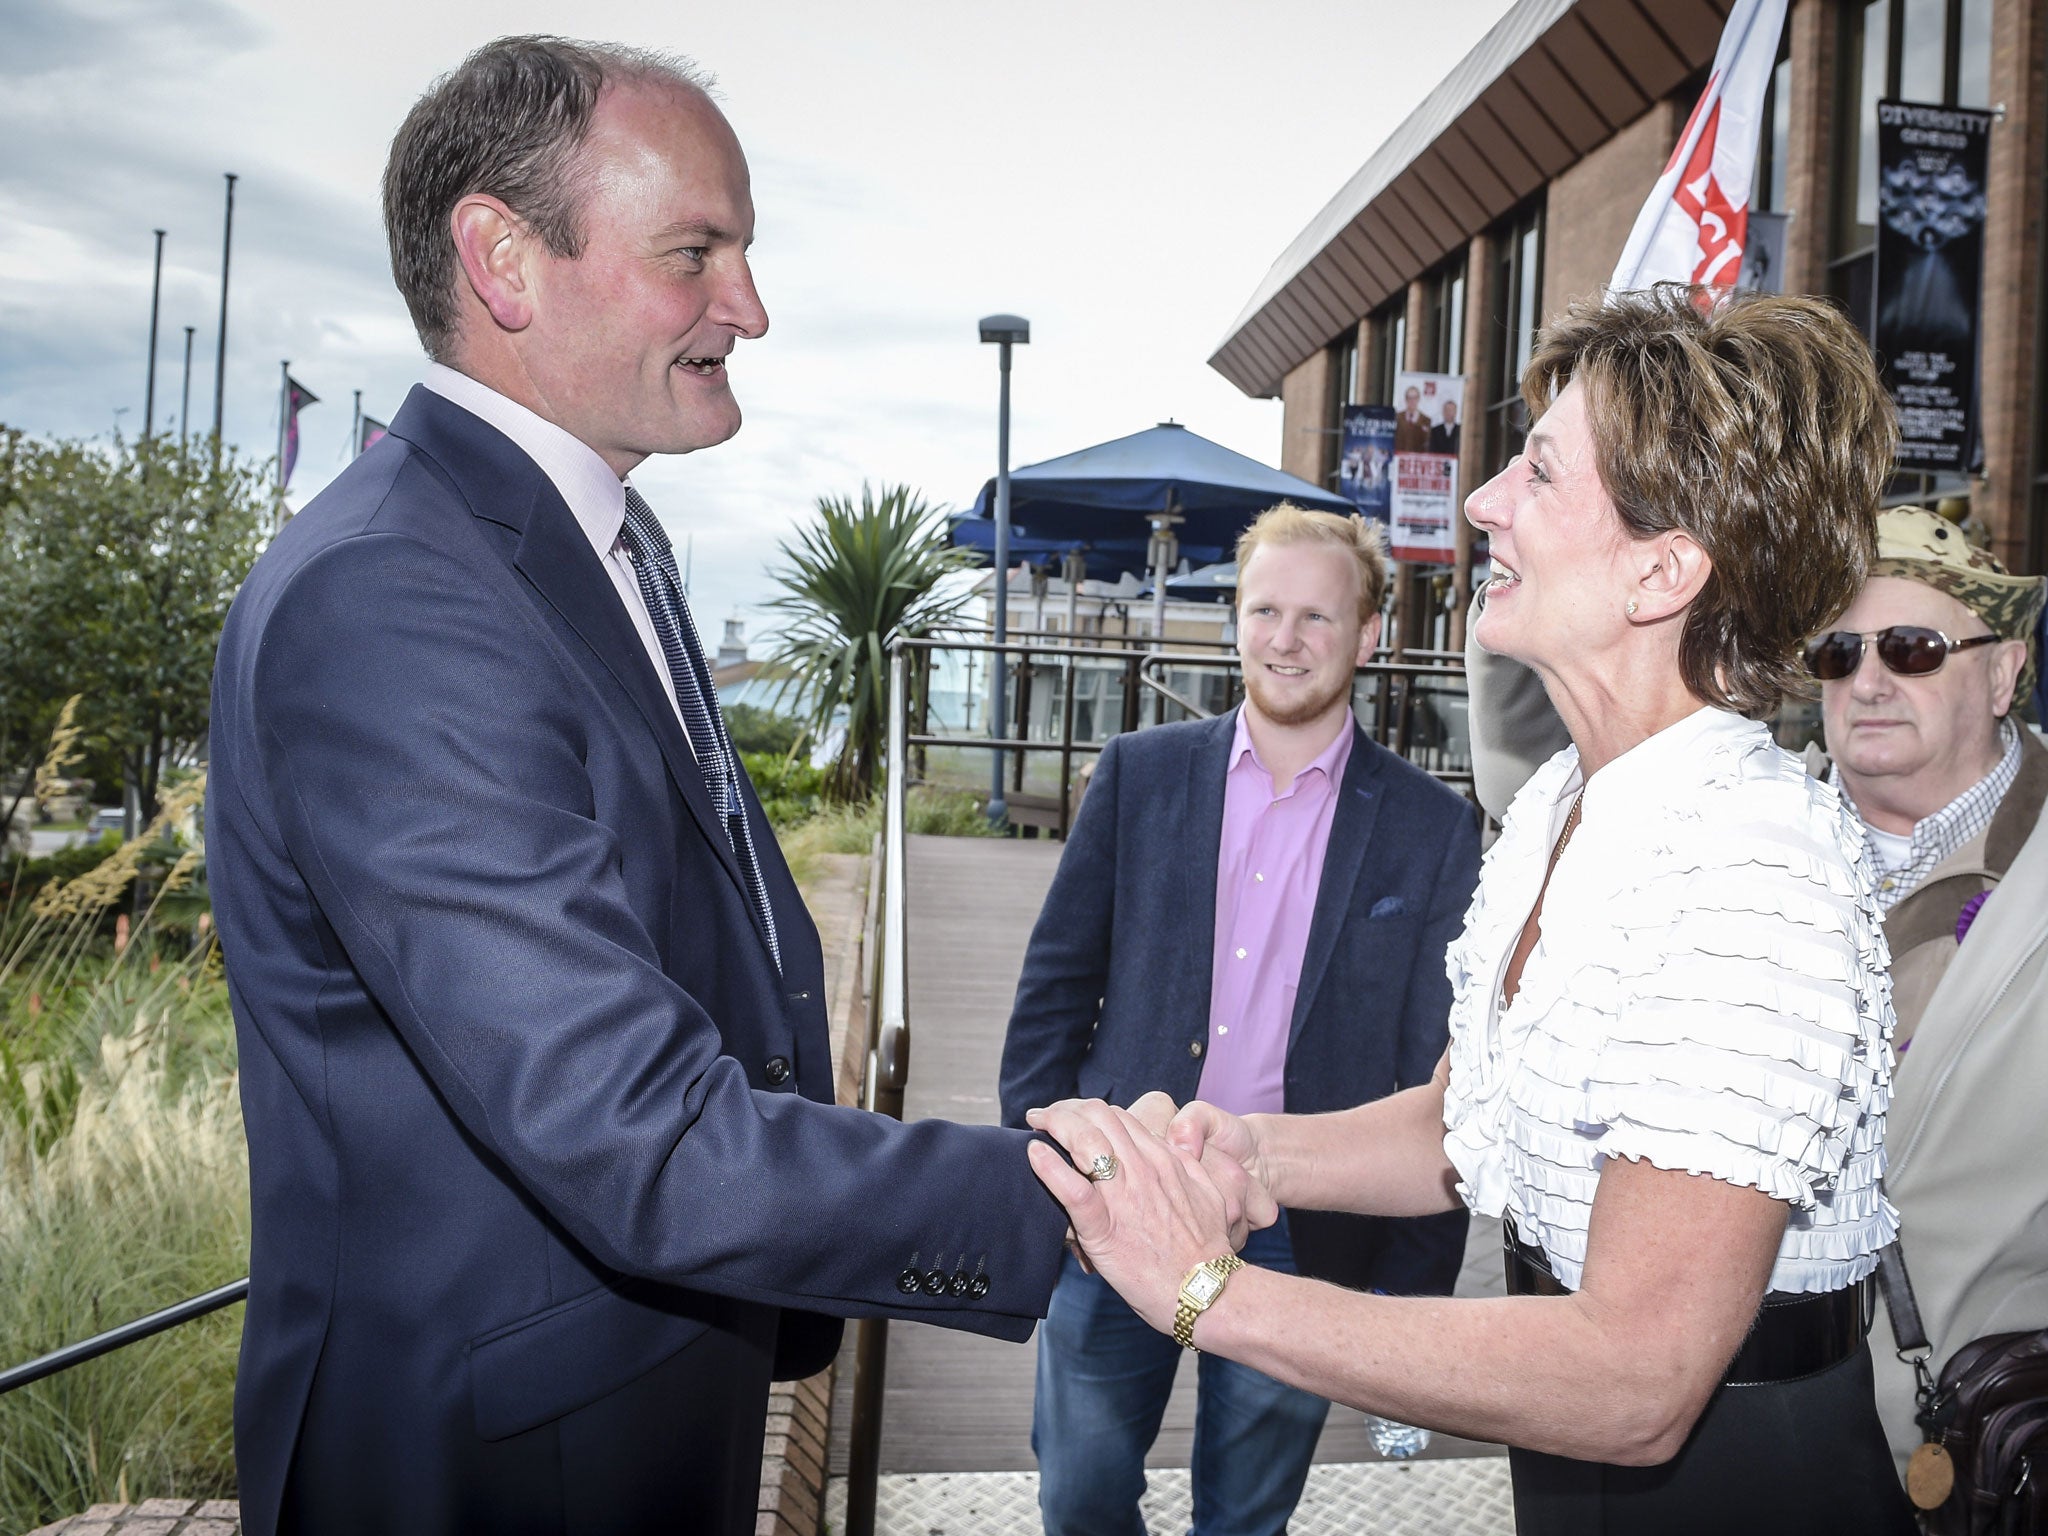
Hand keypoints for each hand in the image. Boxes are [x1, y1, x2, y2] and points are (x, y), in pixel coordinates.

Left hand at [1024, 1098, 1273, 1333]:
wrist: (1205, 1291)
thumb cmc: (1206, 1249)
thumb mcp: (1208, 1193)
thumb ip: (1189, 1163)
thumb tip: (1172, 1146)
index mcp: (1164, 1160)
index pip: (1119, 1117)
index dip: (1089, 1111)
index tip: (1072, 1117)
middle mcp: (1143, 1170)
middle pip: (1098, 1117)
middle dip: (1066, 1109)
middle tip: (1045, 1116)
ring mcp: (1124, 1198)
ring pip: (1084, 1140)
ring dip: (1054, 1124)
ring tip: (1036, 1124)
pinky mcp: (1105, 1231)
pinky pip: (1074, 1191)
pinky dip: (1050, 1168)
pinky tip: (1035, 1153)